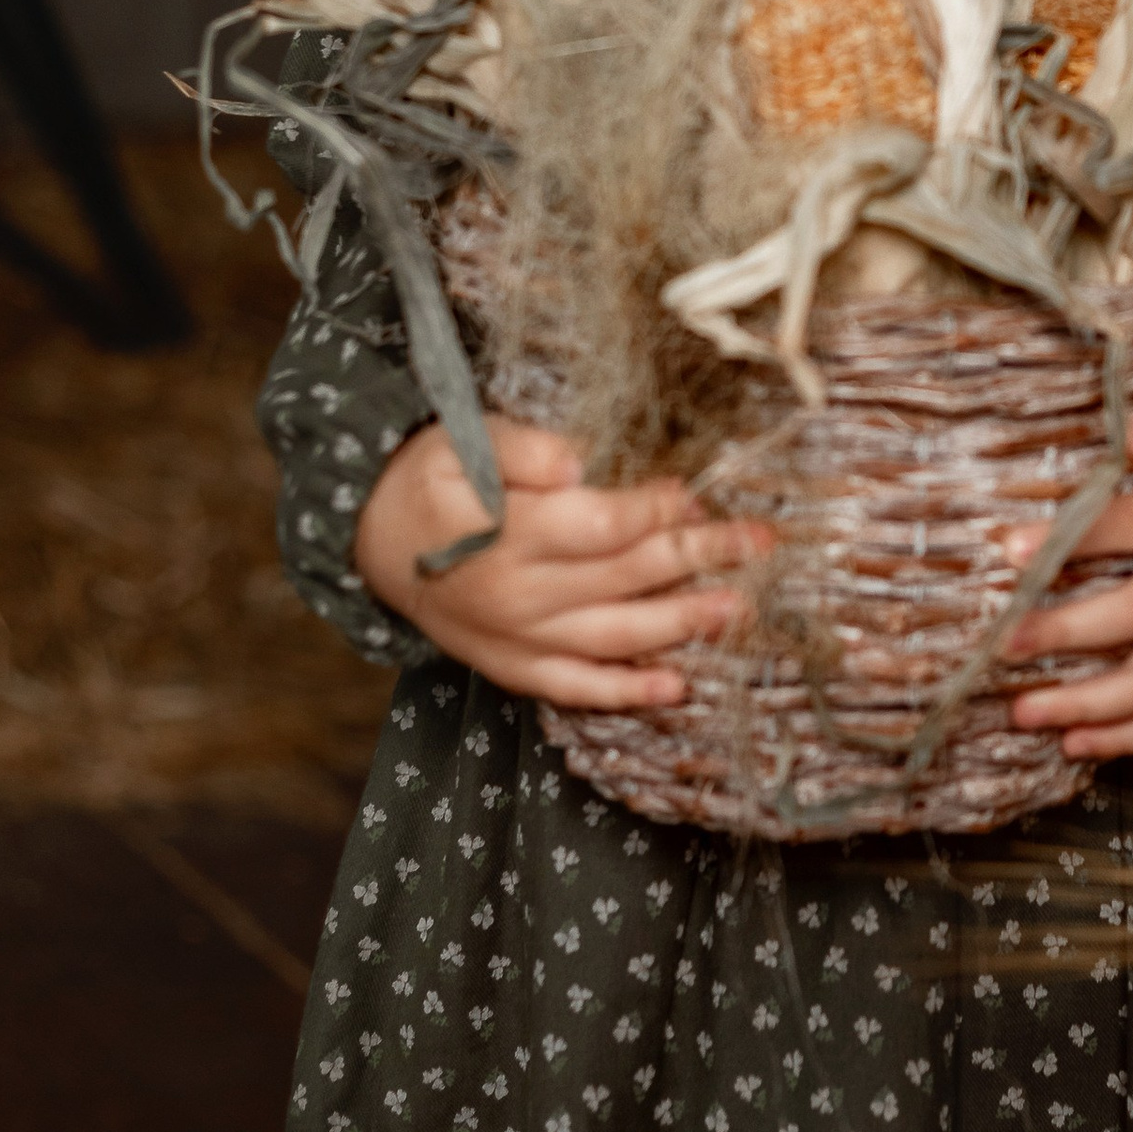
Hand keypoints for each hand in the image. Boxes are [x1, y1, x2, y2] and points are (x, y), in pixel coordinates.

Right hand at [354, 419, 765, 709]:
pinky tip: (676, 688)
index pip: (604, 526)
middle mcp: (519, 594)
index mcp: (509, 534)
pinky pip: (576, 686)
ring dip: (682, 625)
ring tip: (738, 610)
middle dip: (699, 558)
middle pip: (626, 578)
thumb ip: (522, 449)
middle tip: (759, 544)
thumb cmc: (431, 478)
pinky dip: (626, 692)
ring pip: (613, 637)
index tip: (696, 497)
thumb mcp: (461, 439)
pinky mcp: (513, 666)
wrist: (373, 542)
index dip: (658, 512)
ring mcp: (518, 639)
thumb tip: (575, 464)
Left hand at [1002, 392, 1132, 763]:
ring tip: (1023, 712)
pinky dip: (1127, 737)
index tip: (1009, 549)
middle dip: (1063, 634)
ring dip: (1085, 706)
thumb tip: (1132, 429)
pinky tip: (1075, 743)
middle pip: (1131, 618)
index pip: (1125, 527)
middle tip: (1002, 643)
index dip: (1066, 539)